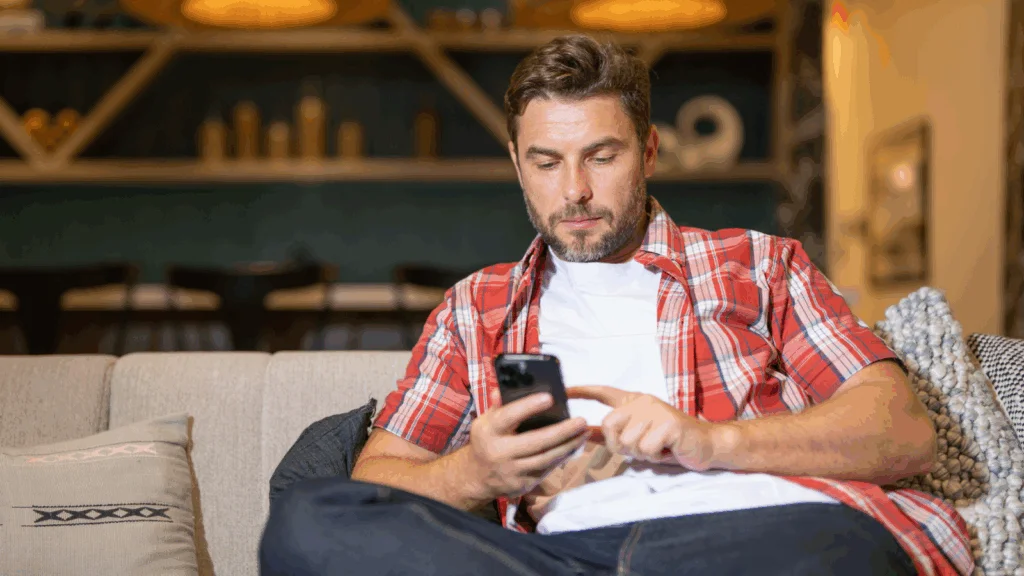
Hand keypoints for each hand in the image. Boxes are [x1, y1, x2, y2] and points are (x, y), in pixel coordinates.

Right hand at [464, 387, 589, 499]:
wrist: (476, 477)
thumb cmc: (486, 440)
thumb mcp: (486, 421)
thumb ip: (499, 406)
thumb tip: (506, 387)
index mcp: (489, 431)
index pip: (509, 416)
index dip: (528, 406)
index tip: (550, 397)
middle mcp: (499, 452)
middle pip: (535, 442)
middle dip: (561, 431)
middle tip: (581, 420)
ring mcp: (511, 471)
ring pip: (545, 458)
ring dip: (568, 446)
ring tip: (583, 433)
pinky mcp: (522, 485)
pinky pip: (546, 470)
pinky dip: (562, 458)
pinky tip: (573, 447)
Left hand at [568, 386, 714, 470]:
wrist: (706, 445)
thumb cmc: (670, 443)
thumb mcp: (638, 436)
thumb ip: (612, 433)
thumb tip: (583, 433)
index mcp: (634, 402)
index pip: (604, 392)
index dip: (582, 391)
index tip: (563, 390)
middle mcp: (642, 401)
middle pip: (609, 425)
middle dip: (621, 445)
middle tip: (642, 448)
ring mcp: (656, 410)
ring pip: (628, 441)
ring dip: (642, 453)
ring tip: (659, 448)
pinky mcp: (669, 423)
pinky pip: (646, 448)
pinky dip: (655, 456)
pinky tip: (668, 450)